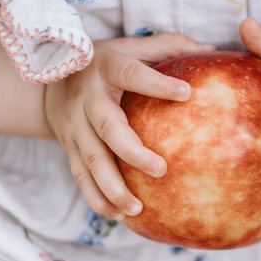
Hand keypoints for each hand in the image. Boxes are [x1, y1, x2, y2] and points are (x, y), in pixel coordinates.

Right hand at [44, 33, 213, 218]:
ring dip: (112, 187)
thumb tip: (212, 49)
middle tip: (161, 169)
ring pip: (91, 160)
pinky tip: (120, 214)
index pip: (131, 74)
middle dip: (132, 151)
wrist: (48, 81)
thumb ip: (169, 47)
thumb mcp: (131, 46)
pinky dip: (97, 198)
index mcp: (106, 67)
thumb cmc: (105, 62)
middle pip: (107, 127)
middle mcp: (87, 98)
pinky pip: (81, 177)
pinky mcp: (68, 148)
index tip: (187, 93)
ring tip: (137, 207)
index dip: (156, 83)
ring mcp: (74, 126)